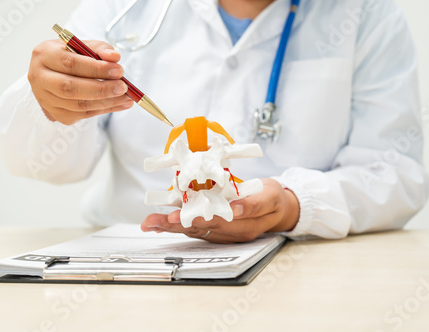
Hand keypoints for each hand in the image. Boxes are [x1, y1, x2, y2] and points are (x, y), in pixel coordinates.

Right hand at [28, 39, 133, 124]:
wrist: (53, 75)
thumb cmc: (70, 57)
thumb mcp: (82, 46)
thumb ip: (99, 49)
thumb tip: (115, 57)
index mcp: (44, 55)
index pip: (71, 63)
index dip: (97, 68)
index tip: (119, 70)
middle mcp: (39, 78)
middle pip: (71, 88)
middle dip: (101, 89)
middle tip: (123, 87)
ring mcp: (46, 99)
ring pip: (79, 105)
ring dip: (107, 102)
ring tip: (127, 98)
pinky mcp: (57, 114)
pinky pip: (84, 115)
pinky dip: (105, 110)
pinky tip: (120, 104)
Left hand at [141, 178, 299, 242]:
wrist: (279, 210)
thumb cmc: (274, 199)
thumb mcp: (271, 196)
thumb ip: (254, 203)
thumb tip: (235, 208)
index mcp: (243, 225)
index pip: (215, 222)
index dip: (195, 218)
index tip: (177, 215)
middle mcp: (229, 232)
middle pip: (198, 228)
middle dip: (174, 225)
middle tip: (153, 222)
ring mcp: (221, 232)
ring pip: (192, 230)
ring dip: (169, 227)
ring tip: (149, 223)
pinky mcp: (216, 229)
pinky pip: (193, 228)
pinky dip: (175, 225)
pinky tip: (160, 222)